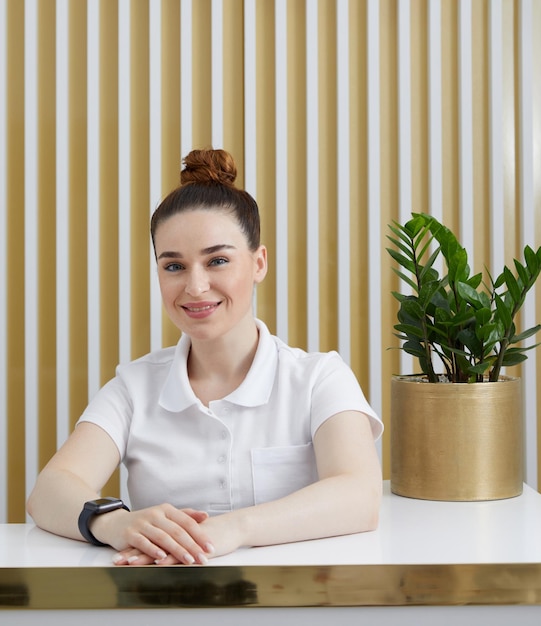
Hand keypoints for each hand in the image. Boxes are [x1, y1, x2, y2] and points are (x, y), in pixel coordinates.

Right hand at [93, 504, 214, 564]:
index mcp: (166, 510)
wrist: (115, 523)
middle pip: (177, 531)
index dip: (200, 534)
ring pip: (163, 537)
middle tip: (203, 558)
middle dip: (192, 546)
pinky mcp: (130, 534)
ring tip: (189, 560)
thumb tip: (205, 515)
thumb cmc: (145, 522)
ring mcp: (143, 523)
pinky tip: (162, 558)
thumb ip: (184, 515)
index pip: (187, 522)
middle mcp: (156, 514)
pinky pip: (144, 542)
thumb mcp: (165, 515)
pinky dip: (153, 550)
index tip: (211, 547)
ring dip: (177, 550)